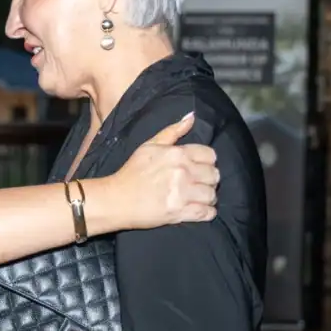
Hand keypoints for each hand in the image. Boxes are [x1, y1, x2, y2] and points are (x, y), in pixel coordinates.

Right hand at [113, 112, 219, 227]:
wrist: (116, 199)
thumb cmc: (131, 172)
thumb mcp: (149, 146)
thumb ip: (172, 131)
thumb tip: (192, 117)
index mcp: (177, 154)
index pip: (210, 155)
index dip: (207, 161)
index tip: (200, 167)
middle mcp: (183, 172)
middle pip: (214, 175)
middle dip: (208, 180)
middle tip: (198, 183)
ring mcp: (182, 194)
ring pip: (212, 195)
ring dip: (208, 197)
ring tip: (198, 197)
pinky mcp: (180, 213)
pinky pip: (207, 213)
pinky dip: (207, 212)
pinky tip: (200, 209)